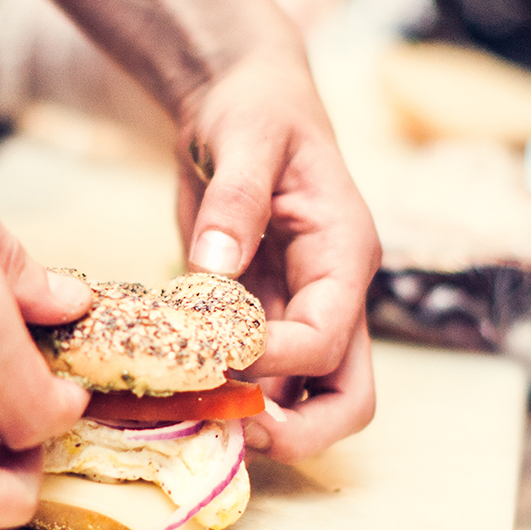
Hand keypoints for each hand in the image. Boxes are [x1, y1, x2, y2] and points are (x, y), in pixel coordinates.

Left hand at [177, 45, 380, 462]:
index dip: (275, 361)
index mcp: (344, 254)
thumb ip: (235, 200)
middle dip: (297, 429)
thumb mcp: (247, 135)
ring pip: (308, 401)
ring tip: (195, 417)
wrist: (243, 100)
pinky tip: (182, 392)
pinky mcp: (265, 319)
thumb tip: (214, 268)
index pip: (328, 337)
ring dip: (260, 423)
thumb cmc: (256, 108)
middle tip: (231, 428)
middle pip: (349, 398)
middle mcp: (333, 295)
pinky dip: (231, 397)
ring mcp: (300, 313)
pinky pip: (262, 380)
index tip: (215, 358)